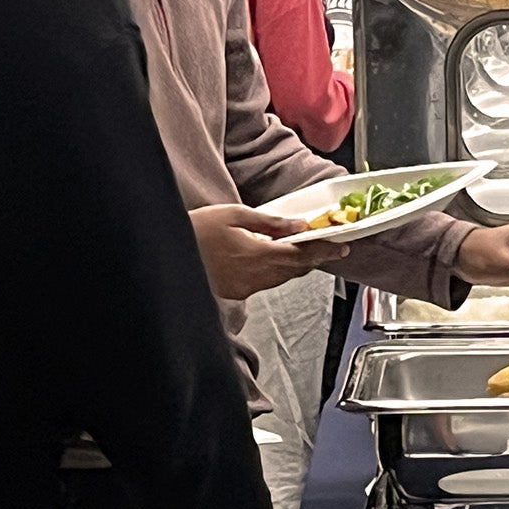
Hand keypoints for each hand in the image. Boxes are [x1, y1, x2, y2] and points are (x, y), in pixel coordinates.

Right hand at [189, 204, 348, 300]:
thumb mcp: (234, 215)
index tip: (343, 248)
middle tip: (328, 247)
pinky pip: (265, 283)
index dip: (325, 252)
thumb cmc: (197, 230)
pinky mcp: (236, 292)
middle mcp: (256, 276)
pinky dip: (277, 272)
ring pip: (282, 278)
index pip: (303, 256)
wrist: (166, 253)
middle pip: (296, 269)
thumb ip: (270, 222)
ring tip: (305, 251)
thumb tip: (299, 225)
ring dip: (296, 265)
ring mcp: (246, 288)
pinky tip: (273, 260)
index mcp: (259, 255)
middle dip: (314, 258)